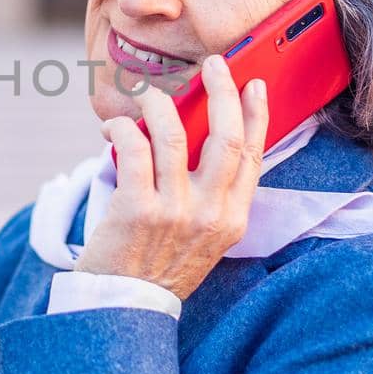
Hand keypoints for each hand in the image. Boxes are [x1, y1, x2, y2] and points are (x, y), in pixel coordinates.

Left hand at [79, 55, 269, 300]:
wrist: (125, 307)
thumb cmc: (160, 268)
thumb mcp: (204, 239)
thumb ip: (210, 197)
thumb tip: (200, 138)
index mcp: (232, 219)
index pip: (254, 156)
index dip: (257, 115)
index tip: (255, 86)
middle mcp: (210, 213)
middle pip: (226, 137)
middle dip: (222, 91)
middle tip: (214, 65)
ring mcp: (174, 211)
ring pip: (174, 133)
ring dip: (159, 103)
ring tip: (149, 94)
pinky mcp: (137, 209)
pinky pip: (135, 148)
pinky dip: (124, 127)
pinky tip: (115, 126)